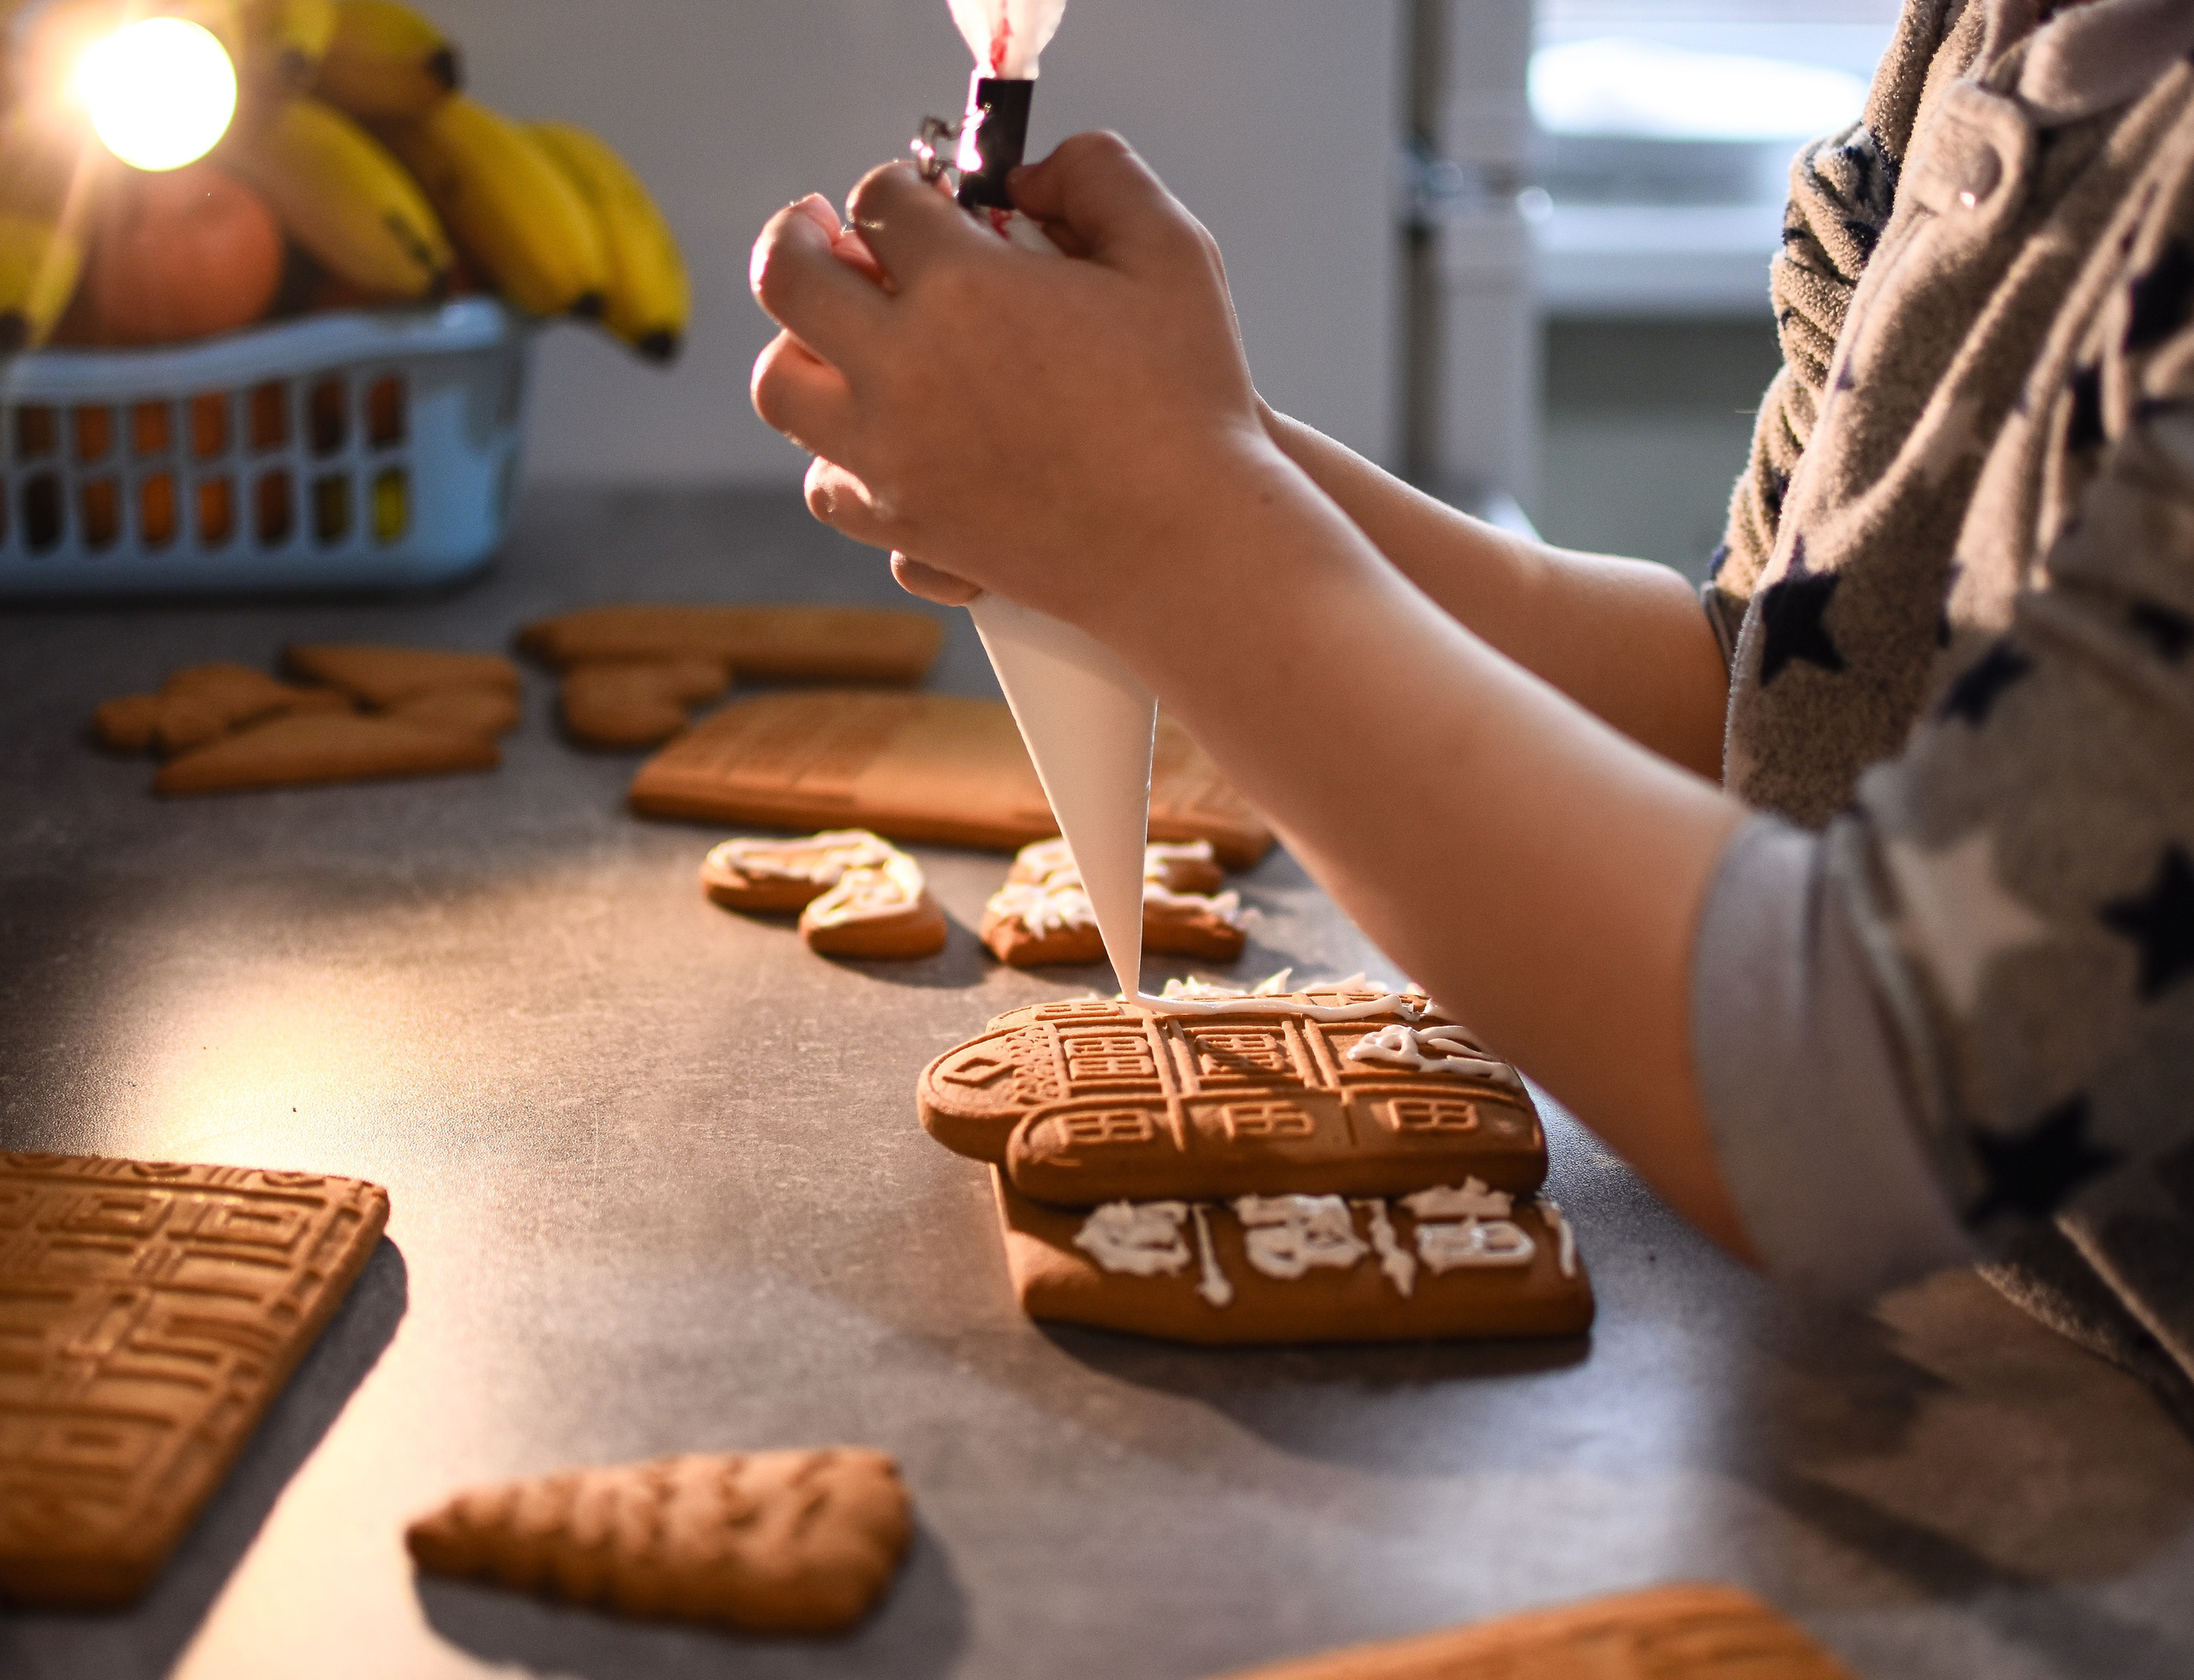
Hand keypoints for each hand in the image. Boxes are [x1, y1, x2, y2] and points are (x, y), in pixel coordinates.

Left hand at [749, 132, 1274, 631]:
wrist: (1192, 549)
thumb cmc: (1192, 402)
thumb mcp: (1172, 253)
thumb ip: (1098, 177)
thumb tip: (1028, 177)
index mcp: (963, 288)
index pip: (878, 202)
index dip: (898, 190)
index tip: (920, 202)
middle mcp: (904, 369)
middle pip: (787, 278)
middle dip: (799, 238)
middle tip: (822, 234)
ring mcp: (892, 458)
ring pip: (781, 388)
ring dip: (802, 351)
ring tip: (844, 343)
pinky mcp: (905, 530)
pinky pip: (826, 486)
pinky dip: (839, 457)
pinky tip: (882, 439)